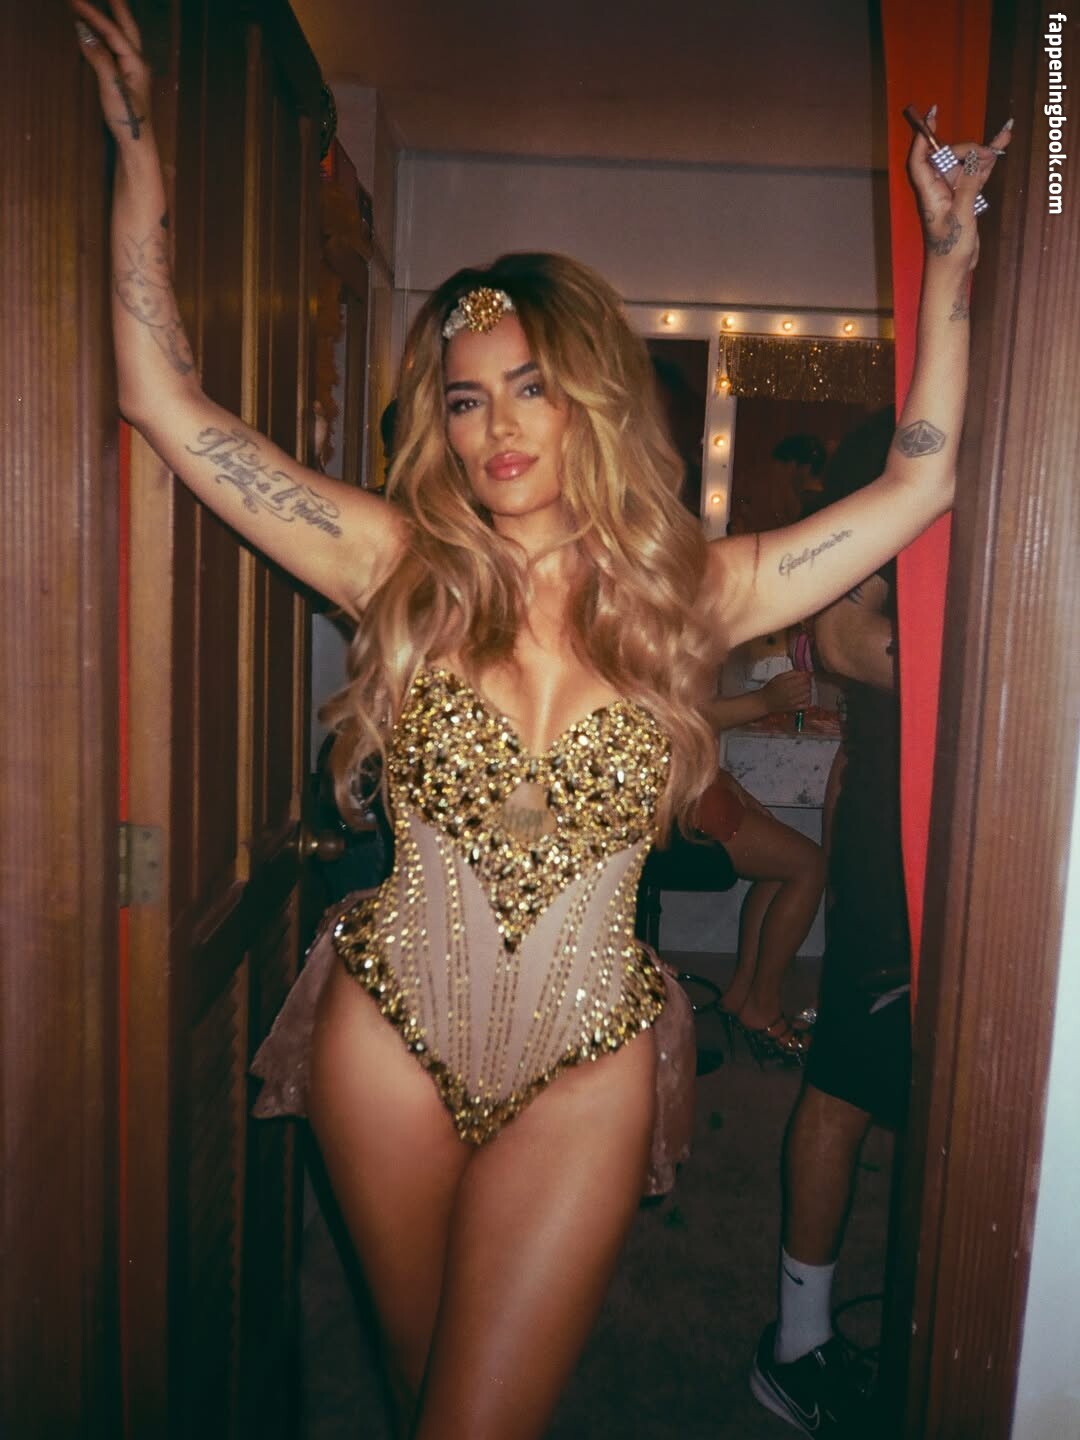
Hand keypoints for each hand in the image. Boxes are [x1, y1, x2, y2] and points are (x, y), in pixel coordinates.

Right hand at [72, 0, 150, 148]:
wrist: (138, 144)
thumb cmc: (129, 119)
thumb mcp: (112, 87)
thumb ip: (100, 59)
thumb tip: (84, 35)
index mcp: (136, 63)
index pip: (113, 32)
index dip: (94, 15)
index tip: (75, 1)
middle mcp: (138, 64)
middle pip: (126, 28)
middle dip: (116, 8)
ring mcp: (134, 72)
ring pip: (124, 38)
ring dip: (113, 21)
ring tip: (104, 6)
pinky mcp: (128, 81)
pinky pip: (118, 50)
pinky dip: (109, 37)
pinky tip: (101, 37)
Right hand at [759, 669, 810, 714]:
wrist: (764, 701)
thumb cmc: (770, 688)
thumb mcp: (779, 677)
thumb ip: (791, 673)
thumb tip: (802, 672)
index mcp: (788, 684)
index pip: (804, 678)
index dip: (807, 676)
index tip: (806, 674)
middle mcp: (792, 693)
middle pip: (807, 686)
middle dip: (807, 682)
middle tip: (804, 681)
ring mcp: (793, 702)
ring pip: (807, 695)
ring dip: (807, 690)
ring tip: (802, 689)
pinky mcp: (794, 708)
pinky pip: (805, 705)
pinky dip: (806, 700)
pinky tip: (802, 697)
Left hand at [907, 109, 1012, 270]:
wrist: (954, 270)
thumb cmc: (949, 249)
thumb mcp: (960, 216)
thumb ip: (967, 186)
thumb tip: (973, 158)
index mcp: (929, 192)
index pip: (921, 158)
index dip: (924, 136)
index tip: (932, 114)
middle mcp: (938, 189)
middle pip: (949, 156)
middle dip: (967, 148)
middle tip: (985, 154)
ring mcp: (952, 192)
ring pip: (964, 163)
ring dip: (981, 153)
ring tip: (1002, 140)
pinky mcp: (964, 198)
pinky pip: (975, 174)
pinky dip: (986, 163)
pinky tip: (1000, 146)